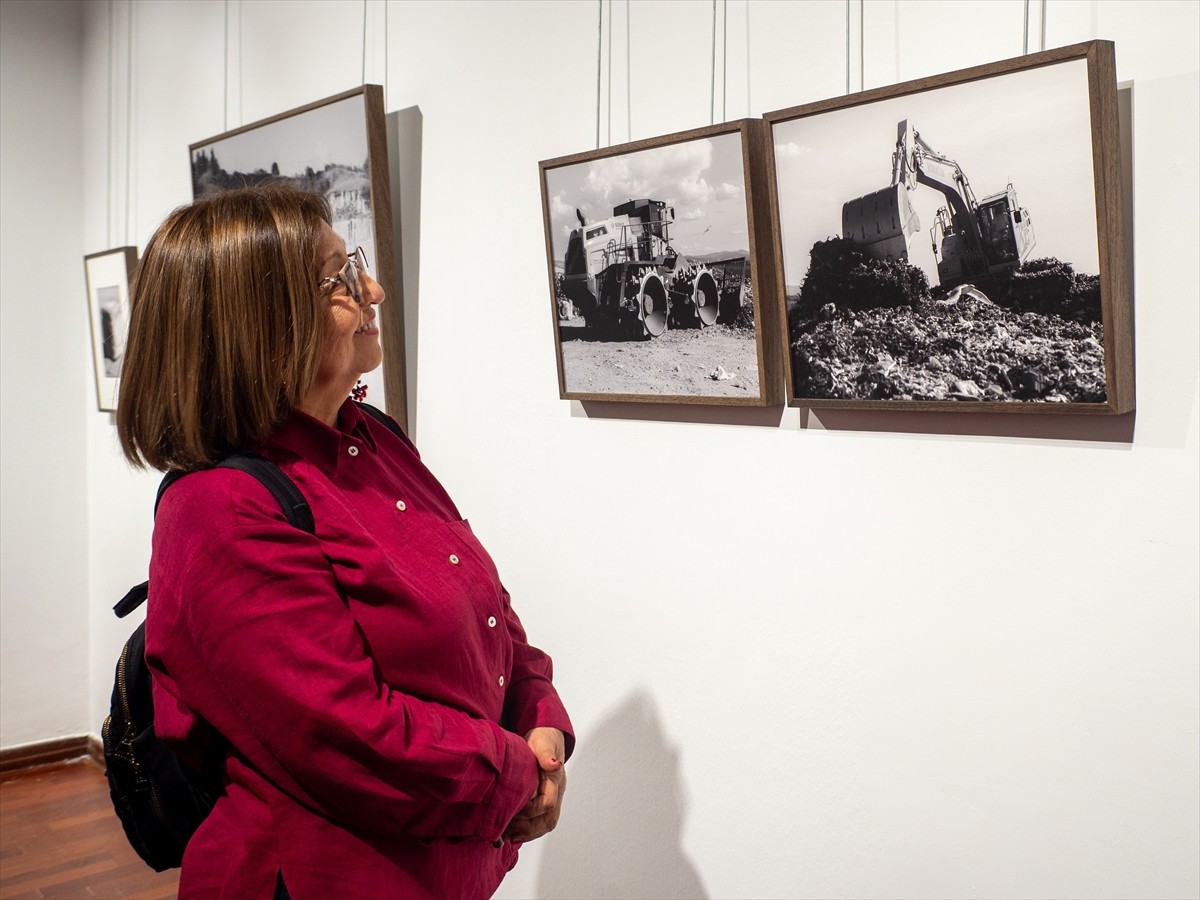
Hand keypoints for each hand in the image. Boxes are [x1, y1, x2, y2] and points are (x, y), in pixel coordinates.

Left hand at [502, 727, 565, 844]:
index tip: (512, 808)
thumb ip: (546, 754)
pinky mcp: (543, 801)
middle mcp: (556, 792)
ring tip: (509, 837)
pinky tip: (513, 835)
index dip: (530, 810)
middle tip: (509, 832)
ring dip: (528, 833)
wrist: (546, 740)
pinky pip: (540, 822)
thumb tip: (553, 764)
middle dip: (529, 829)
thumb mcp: (543, 743)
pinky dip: (529, 831)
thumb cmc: (543, 740)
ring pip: (546, 823)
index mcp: (556, 780)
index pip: (547, 803)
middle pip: (549, 819)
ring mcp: (552, 798)